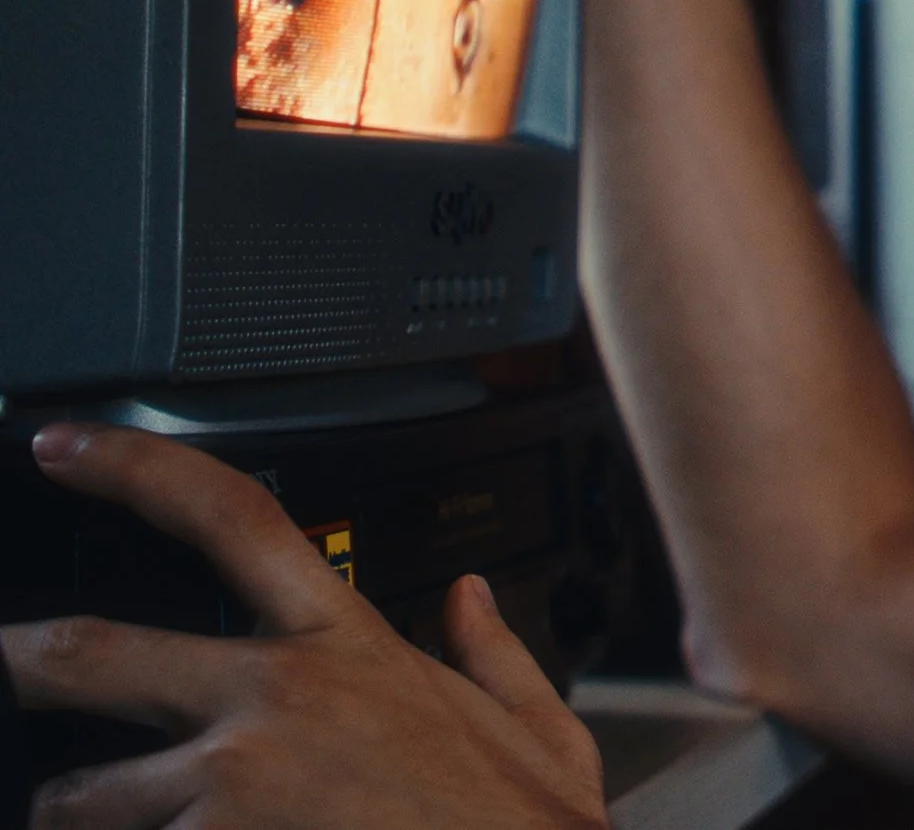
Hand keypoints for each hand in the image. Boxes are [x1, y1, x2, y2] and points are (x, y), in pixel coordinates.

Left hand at [0, 425, 605, 829]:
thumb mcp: (535, 721)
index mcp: (347, 643)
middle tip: (1, 658)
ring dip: (77, 816)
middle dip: (23, 660)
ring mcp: (230, 783)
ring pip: (80, 799)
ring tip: (99, 826)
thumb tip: (473, 600)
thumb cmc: (525, 828)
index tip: (65, 447)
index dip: (135, 467)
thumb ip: (493, 650)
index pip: (231, 516)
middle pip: (95, 653)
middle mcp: (273, 697)